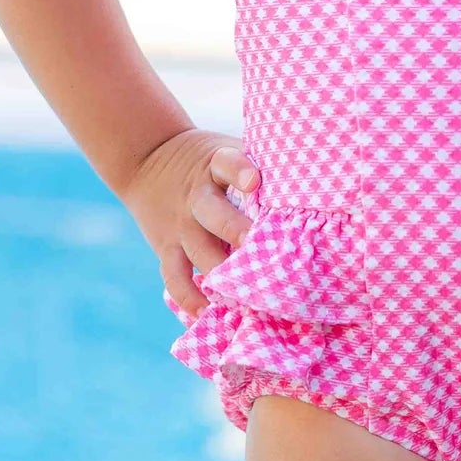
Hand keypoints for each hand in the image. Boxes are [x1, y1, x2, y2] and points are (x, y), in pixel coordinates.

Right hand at [120, 128, 259, 318]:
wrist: (148, 158)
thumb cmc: (208, 160)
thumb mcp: (227, 148)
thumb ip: (261, 163)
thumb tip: (313, 179)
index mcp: (216, 165)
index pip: (227, 163)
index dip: (240, 171)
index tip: (254, 182)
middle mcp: (198, 196)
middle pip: (214, 214)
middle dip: (237, 233)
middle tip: (260, 251)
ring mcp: (181, 225)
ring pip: (200, 251)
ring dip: (222, 275)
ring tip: (247, 297)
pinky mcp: (166, 247)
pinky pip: (175, 277)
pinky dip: (189, 297)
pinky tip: (208, 312)